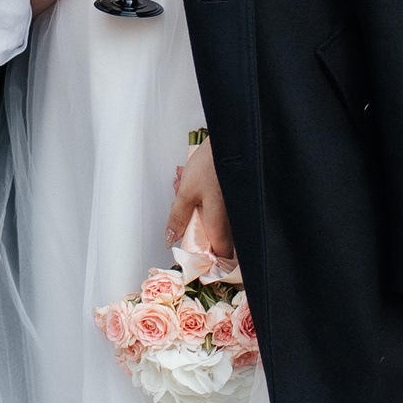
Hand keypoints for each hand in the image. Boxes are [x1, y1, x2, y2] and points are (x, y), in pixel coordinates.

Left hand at [166, 143, 233, 259]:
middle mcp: (229, 220)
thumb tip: (171, 239)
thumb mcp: (186, 193)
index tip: (193, 259)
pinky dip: (200, 198)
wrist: (229, 141)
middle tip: (180, 216)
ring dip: (194, 210)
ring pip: (211, 220)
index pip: (220, 256)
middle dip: (194, 229)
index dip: (209, 262)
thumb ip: (178, 218)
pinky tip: (189, 181)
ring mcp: (231, 209)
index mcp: (219, 224)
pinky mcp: (229, 196)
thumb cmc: (210, 165)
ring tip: (182, 187)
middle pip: (213, 239)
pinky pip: (213, 206)